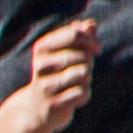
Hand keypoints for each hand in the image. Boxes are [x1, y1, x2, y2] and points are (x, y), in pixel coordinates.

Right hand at [6, 17, 95, 132]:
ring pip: (84, 72)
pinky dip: (83, 95)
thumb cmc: (56, 74)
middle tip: (82, 69)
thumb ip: (78, 35)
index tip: (96, 48)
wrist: (36, 108)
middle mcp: (40, 66)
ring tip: (76, 83)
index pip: (75, 34)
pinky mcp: (54, 104)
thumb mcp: (64, 52)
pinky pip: (83, 92)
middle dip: (89, 62)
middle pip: (83, 54)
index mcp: (41, 48)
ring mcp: (46, 86)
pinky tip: (72, 97)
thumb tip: (90, 24)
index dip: (92, 40)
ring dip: (87, 78)